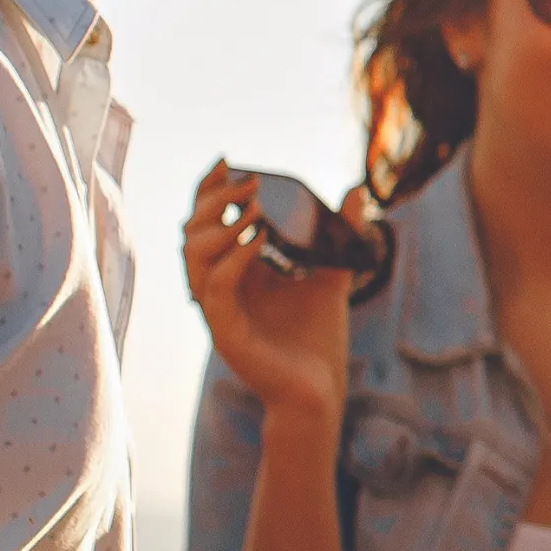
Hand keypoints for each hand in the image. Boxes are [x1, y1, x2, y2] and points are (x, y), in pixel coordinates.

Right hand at [183, 161, 356, 426]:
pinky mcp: (225, 332)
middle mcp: (220, 286)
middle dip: (216, 201)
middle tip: (251, 183)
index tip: (228, 160)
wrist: (320, 389)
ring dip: (220, 227)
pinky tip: (258, 241)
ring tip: (256, 209)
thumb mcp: (333, 271)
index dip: (210, 190)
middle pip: (193, 232)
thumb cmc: (319, 338)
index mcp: (236, 270)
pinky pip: (213, 290)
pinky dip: (232, 261)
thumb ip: (341, 232)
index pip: (209, 222)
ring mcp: (218, 310)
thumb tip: (357, 189)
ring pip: (193, 259)